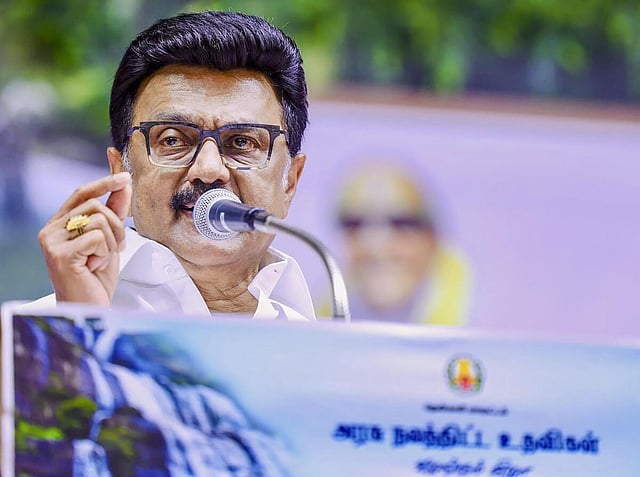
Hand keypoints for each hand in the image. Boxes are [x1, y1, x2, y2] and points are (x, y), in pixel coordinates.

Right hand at [38, 172, 131, 305]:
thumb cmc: (95, 279)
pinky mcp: (60, 254)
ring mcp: (52, 241)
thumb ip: (114, 213)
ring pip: (98, 220)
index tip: (124, 177)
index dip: (104, 183)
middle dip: (116, 226)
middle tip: (116, 247)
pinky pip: (97, 237)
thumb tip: (123, 185)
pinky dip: (105, 253)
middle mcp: (50, 230)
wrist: (88, 308)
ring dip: (111, 242)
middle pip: (95, 205)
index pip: (81, 194)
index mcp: (59, 224)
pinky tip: (94, 266)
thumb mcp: (110, 240)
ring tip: (101, 259)